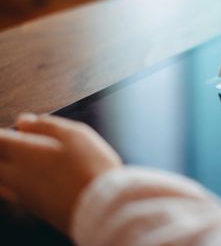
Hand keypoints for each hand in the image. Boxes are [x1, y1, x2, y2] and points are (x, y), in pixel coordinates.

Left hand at [0, 114, 121, 233]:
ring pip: (0, 181)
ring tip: (18, 161)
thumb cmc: (90, 167)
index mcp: (24, 153)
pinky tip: (33, 179)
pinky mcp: (35, 209)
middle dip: (2, 151)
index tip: (15, 130)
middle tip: (13, 145)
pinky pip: (13, 194)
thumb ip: (47, 125)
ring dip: (5, 169)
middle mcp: (17, 175)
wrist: (101, 205)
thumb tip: (24, 121)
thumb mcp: (75, 134)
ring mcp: (24, 195)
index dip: (2, 134)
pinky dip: (15, 184)